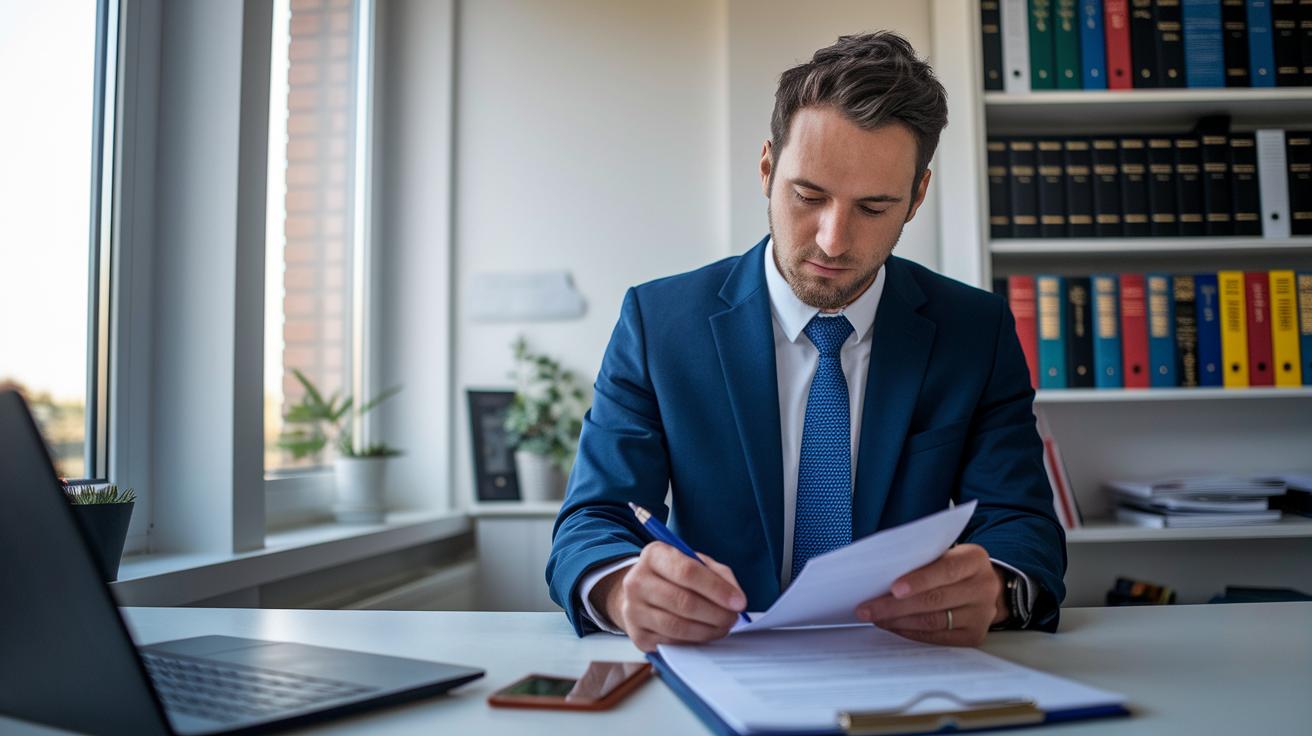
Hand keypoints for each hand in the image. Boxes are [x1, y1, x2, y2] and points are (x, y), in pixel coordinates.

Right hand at [590, 543, 746, 652]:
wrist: (642, 593)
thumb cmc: (675, 576)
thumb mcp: (696, 562)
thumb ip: (718, 575)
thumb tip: (735, 599)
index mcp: (654, 555)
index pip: (687, 571)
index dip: (716, 589)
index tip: (739, 602)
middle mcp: (637, 581)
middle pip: (683, 601)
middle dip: (716, 613)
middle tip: (733, 618)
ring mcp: (633, 610)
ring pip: (677, 626)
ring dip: (707, 630)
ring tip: (723, 627)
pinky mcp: (637, 635)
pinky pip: (671, 642)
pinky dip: (693, 641)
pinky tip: (704, 634)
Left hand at [854, 544, 1005, 646]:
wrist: (983, 586)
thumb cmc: (951, 567)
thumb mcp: (944, 554)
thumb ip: (920, 561)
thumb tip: (878, 577)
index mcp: (974, 560)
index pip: (946, 570)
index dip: (919, 580)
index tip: (893, 588)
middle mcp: (983, 587)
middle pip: (935, 600)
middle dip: (895, 606)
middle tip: (867, 608)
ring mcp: (981, 614)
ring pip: (934, 622)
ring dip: (898, 621)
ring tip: (875, 618)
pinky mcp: (974, 635)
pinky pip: (937, 637)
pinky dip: (911, 632)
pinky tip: (893, 626)